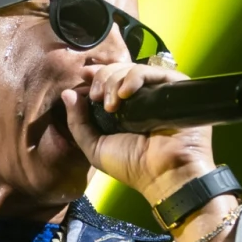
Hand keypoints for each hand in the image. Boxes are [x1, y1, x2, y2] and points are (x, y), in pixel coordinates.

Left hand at [59, 62, 215, 205]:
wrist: (163, 173)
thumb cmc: (131, 166)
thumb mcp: (95, 147)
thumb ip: (78, 122)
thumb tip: (67, 93)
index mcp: (122, 109)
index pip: (107, 81)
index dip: (95, 75)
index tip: (84, 75)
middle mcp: (140, 98)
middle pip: (117, 71)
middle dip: (102, 79)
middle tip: (97, 97)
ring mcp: (156, 91)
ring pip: (131, 69)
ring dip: (114, 81)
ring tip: (111, 104)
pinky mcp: (174, 86)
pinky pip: (151, 71)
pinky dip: (133, 77)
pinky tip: (124, 93)